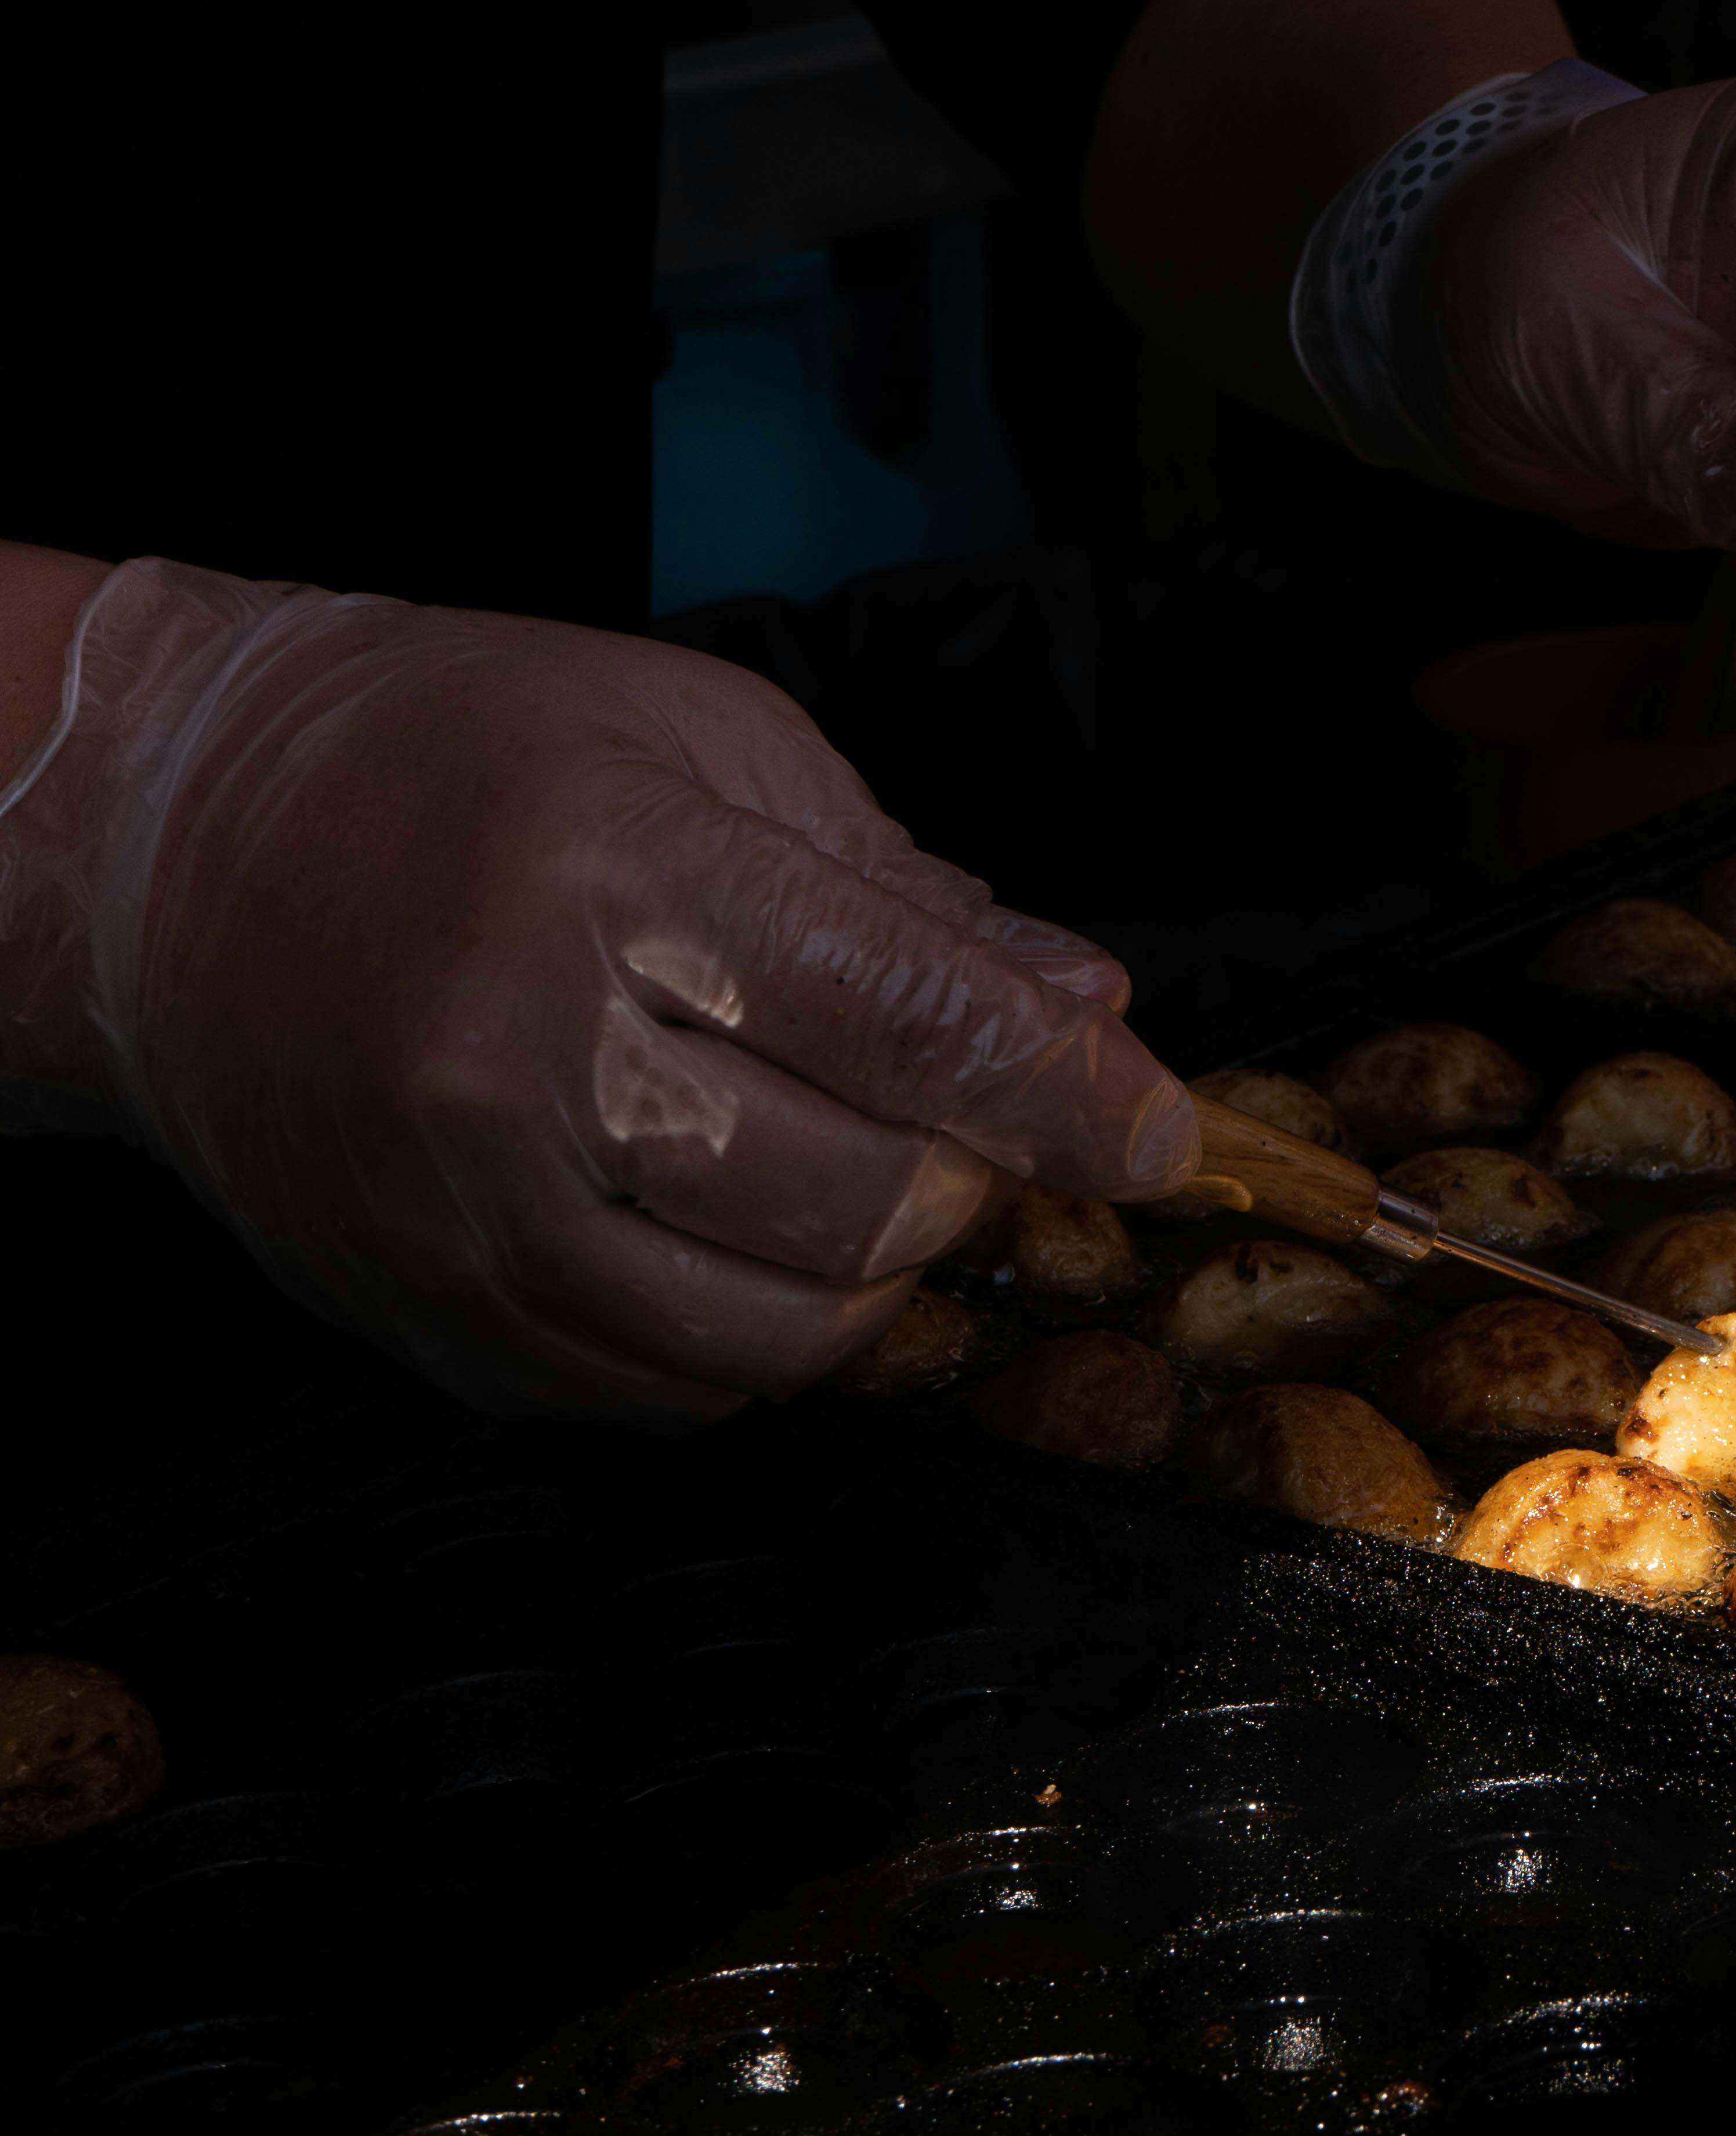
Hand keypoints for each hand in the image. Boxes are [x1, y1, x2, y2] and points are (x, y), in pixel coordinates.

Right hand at [0, 562, 1193, 1419]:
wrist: (172, 853)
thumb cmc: (467, 761)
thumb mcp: (705, 742)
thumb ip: (910, 893)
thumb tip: (1085, 1008)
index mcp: (621, 876)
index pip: (913, 1018)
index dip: (1071, 1094)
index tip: (1164, 1135)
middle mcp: (530, 1055)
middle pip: (859, 1201)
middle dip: (967, 1181)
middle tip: (963, 1123)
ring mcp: (468, 1212)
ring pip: (777, 1332)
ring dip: (875, 1278)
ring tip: (857, 1180)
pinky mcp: (430, 1317)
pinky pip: (668, 1392)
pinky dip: (756, 1337)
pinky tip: (735, 1234)